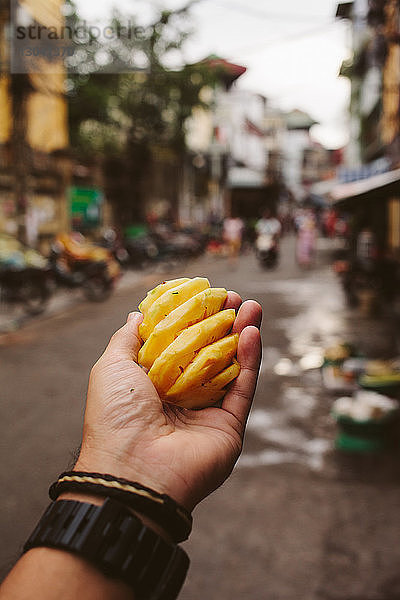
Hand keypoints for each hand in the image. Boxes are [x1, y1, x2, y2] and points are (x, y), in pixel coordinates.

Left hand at [76, 294, 261, 511]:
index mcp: (155, 384)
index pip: (182, 344)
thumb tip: (137, 315)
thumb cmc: (115, 416)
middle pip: (211, 352)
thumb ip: (127, 340)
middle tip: (234, 297)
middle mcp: (183, 397)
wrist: (132, 468)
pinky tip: (252, 332)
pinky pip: (243, 388)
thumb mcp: (111, 367)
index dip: (195, 318)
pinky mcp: (229, 426)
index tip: (206, 294)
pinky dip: (250, 360)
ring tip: (251, 306)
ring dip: (243, 335)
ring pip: (232, 367)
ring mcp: (208, 412)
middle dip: (224, 322)